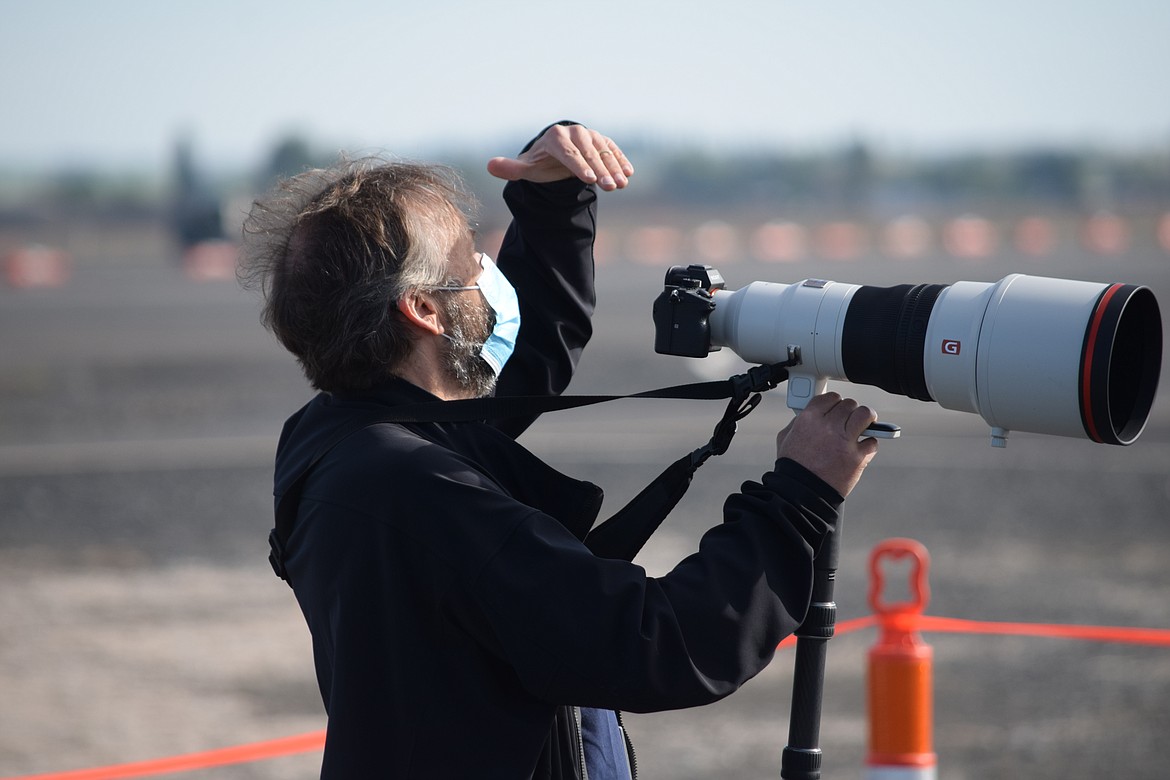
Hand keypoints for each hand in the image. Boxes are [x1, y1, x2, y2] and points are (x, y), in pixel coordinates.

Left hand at [486, 124, 633, 191]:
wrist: (556, 153)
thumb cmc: (541, 164)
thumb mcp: (527, 168)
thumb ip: (511, 169)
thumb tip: (490, 166)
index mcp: (554, 138)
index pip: (568, 153)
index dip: (579, 166)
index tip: (589, 179)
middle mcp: (574, 133)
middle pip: (589, 153)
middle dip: (600, 170)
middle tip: (609, 187)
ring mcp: (590, 135)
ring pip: (603, 151)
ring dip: (614, 167)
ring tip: (621, 184)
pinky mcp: (602, 140)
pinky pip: (613, 150)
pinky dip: (621, 160)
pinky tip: (629, 173)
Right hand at [775, 392, 879, 497]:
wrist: (801, 493)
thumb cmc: (793, 468)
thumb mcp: (786, 438)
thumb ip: (797, 422)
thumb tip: (809, 414)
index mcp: (808, 419)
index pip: (830, 398)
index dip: (835, 402)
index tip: (837, 408)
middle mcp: (827, 426)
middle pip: (849, 404)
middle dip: (850, 411)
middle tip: (850, 419)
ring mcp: (844, 441)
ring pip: (865, 415)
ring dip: (866, 418)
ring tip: (866, 424)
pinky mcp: (857, 457)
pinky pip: (872, 441)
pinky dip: (869, 444)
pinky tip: (862, 448)